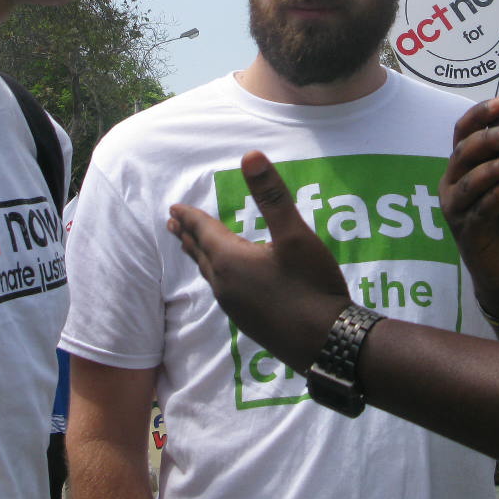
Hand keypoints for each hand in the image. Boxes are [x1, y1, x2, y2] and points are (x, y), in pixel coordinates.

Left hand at [169, 151, 350, 371]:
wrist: (326, 343)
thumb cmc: (311, 285)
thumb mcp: (295, 235)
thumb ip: (272, 196)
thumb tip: (250, 155)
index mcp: (231, 260)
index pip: (203, 231)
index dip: (189, 216)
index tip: (173, 207)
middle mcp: (225, 285)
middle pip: (200, 253)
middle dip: (188, 236)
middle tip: (172, 224)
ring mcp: (235, 307)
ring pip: (210, 274)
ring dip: (200, 256)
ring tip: (193, 247)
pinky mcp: (248, 322)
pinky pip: (223, 290)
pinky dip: (216, 274)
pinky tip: (229, 280)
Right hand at [439, 97, 498, 309]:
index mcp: (465, 166)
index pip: (464, 132)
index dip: (480, 114)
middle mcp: (453, 182)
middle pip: (464, 151)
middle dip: (490, 138)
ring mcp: (457, 207)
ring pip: (469, 180)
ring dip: (495, 167)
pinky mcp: (466, 230)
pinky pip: (480, 208)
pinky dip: (497, 194)